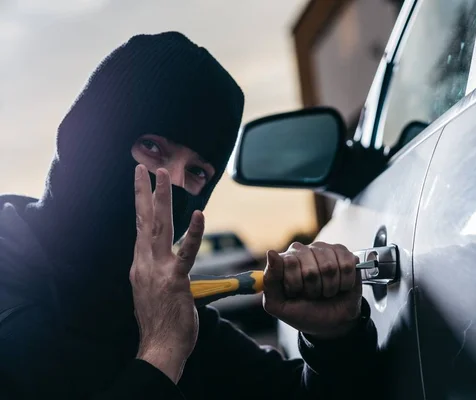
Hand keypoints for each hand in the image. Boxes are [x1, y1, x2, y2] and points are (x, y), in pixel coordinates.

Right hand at [130, 165, 201, 382]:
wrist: (159, 347)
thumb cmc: (160, 322)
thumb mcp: (153, 291)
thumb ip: (156, 272)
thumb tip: (163, 264)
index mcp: (141, 265)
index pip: (141, 228)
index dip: (141, 204)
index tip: (141, 184)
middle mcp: (144, 263)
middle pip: (144, 220)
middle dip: (145, 192)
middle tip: (145, 168)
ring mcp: (157, 270)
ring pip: (159, 228)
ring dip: (161, 199)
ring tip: (163, 175)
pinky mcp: (175, 280)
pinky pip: (186, 253)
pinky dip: (192, 233)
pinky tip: (198, 214)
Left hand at [262, 242, 361, 339]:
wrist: (332, 322)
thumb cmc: (304, 312)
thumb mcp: (279, 305)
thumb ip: (270, 281)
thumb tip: (272, 253)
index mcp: (284, 261)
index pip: (289, 262)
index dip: (295, 284)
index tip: (295, 293)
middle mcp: (303, 251)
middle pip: (310, 269)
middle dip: (313, 289)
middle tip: (312, 295)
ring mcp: (323, 250)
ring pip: (330, 267)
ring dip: (329, 288)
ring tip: (326, 291)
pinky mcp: (343, 253)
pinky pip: (346, 265)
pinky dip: (344, 282)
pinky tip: (340, 285)